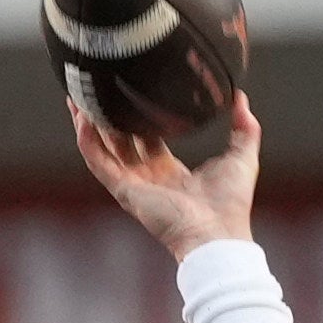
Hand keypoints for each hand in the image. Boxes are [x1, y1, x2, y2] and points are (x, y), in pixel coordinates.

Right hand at [67, 81, 261, 259]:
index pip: (144, 137)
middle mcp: (147, 177)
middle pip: (117, 141)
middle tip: (94, 88)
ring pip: (102, 149)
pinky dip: (88, 142)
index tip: (128, 94)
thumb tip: (240, 98)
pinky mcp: (125, 191)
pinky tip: (82, 120)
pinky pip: (99, 163)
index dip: (134, 116)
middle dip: (104, 116)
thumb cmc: (231, 205)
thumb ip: (244, 127)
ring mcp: (133, 185)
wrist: (218, 233)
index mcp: (170, 171)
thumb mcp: (242, 155)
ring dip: (87, 124)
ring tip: (77, 98)